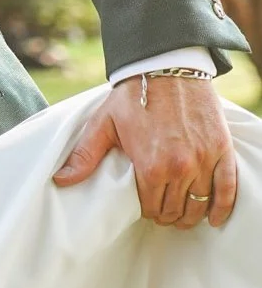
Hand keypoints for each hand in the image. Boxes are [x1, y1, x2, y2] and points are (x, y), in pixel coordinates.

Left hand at [53, 75, 236, 227]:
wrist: (167, 68)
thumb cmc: (133, 96)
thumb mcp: (103, 124)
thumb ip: (84, 156)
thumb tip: (61, 180)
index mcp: (151, 166)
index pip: (151, 208)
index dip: (147, 211)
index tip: (145, 207)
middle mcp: (180, 167)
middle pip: (175, 210)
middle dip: (167, 214)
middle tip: (162, 211)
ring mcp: (204, 160)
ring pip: (199, 205)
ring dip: (190, 214)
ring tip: (182, 213)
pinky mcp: (222, 150)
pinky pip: (227, 189)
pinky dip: (221, 207)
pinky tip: (214, 218)